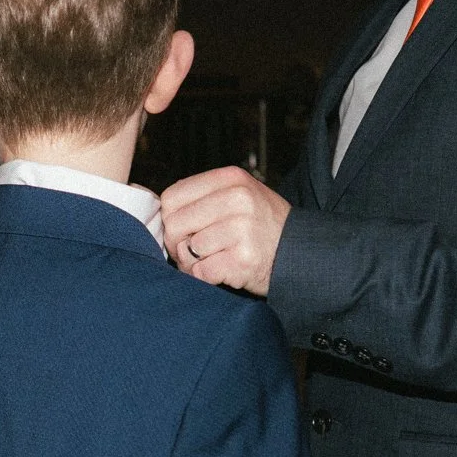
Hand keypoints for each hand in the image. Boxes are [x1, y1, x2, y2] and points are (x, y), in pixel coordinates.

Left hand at [161, 167, 290, 296]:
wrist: (300, 253)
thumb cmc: (261, 227)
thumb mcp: (238, 196)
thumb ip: (202, 198)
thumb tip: (156, 212)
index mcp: (231, 178)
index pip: (172, 196)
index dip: (170, 218)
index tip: (183, 229)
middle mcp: (238, 199)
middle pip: (174, 223)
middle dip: (178, 243)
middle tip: (194, 251)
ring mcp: (242, 229)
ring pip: (188, 249)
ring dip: (194, 262)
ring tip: (213, 260)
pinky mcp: (243, 258)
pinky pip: (202, 272)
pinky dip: (207, 277)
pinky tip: (223, 271)